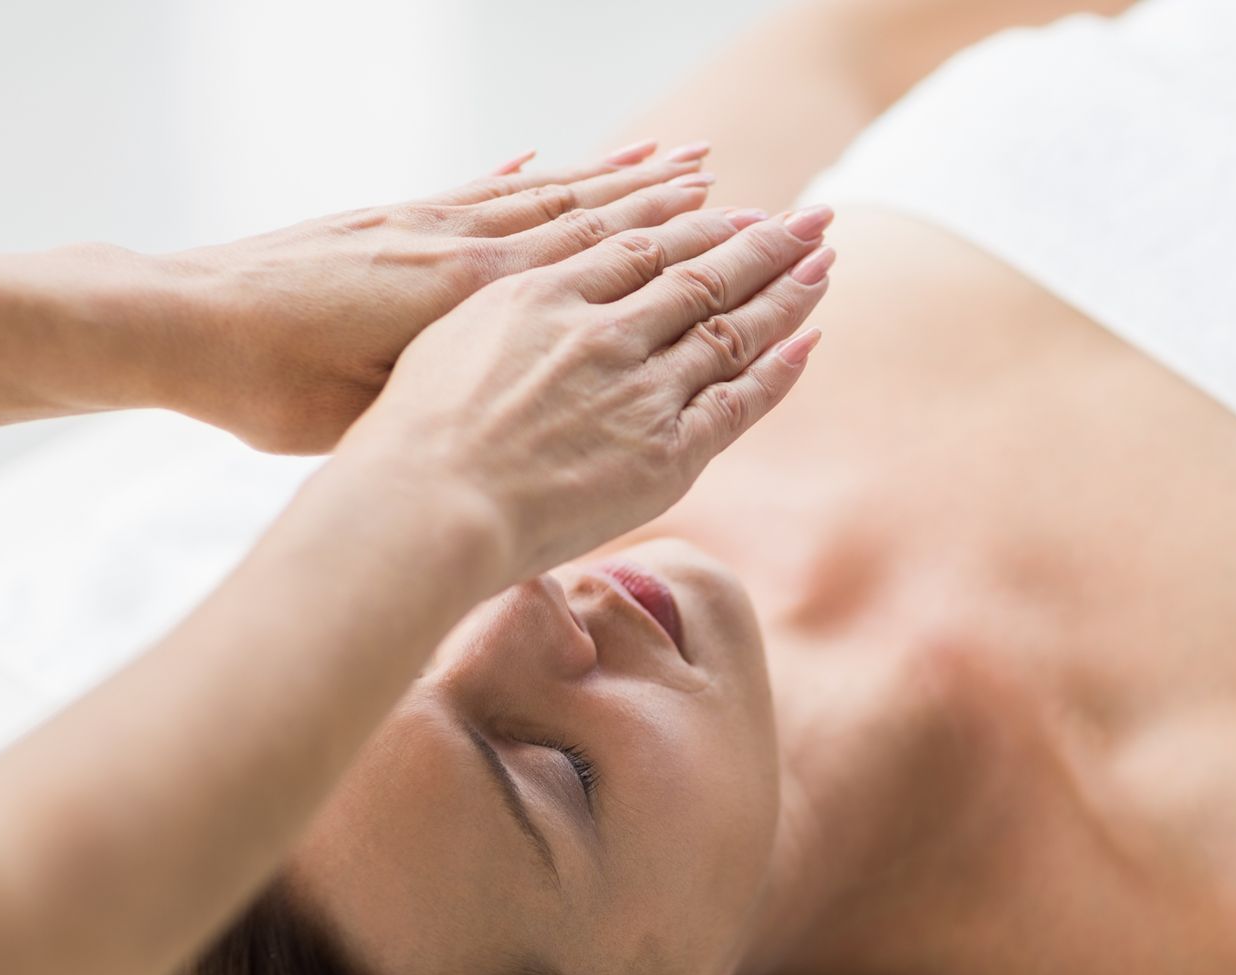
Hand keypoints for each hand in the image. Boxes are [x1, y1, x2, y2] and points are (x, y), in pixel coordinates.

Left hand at [147, 141, 716, 453]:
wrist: (181, 325)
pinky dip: (520, 176)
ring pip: (536, 195)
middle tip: (721, 178)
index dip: (661, 241)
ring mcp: (420, 225)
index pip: (589, 260)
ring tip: (664, 159)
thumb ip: (458, 389)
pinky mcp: (384, 219)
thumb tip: (524, 394)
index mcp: (468, 298)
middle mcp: (456, 246)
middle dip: (656, 198)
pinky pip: (473, 191)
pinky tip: (546, 160)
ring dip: (604, 178)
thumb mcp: (380, 410)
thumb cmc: (276, 390)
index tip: (724, 221)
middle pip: (579, 215)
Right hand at [341, 204, 837, 584]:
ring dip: (785, 287)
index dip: (692, 229)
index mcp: (543, 295)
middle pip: (699, 273)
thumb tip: (525, 323)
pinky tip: (811, 336)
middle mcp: (601, 330)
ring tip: (823, 257)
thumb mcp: (448, 347)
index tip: (729, 212)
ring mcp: (638, 388)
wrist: (426, 501)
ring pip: (730, 326)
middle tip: (809, 217)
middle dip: (761, 242)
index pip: (638, 250)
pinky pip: (739, 399)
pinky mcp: (665, 451)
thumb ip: (502, 324)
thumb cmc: (411, 440)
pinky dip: (779, 366)